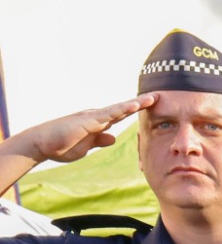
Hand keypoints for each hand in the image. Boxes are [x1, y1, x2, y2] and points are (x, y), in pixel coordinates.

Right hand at [8, 95, 152, 166]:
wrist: (42, 145)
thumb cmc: (61, 145)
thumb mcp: (86, 146)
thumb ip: (99, 141)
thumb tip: (112, 138)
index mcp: (99, 124)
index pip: (121, 117)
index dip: (136, 112)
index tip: (152, 108)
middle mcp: (97, 118)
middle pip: (123, 110)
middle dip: (140, 104)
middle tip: (158, 97)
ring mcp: (93, 118)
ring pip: (119, 109)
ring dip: (135, 104)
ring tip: (152, 98)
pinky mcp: (88, 121)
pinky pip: (109, 113)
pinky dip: (122, 109)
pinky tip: (134, 105)